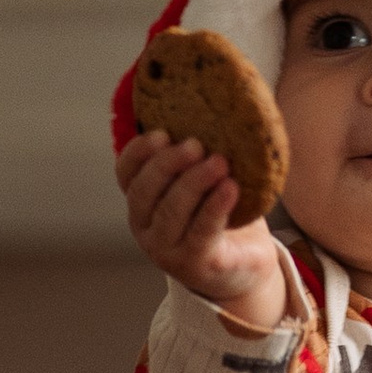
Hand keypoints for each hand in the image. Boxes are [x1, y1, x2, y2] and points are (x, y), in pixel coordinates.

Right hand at [116, 131, 286, 327]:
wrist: (245, 268)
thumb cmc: (222, 217)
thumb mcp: (204, 184)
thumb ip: (198, 155)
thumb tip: (217, 104)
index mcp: (143, 202)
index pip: (126, 174)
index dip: (138, 152)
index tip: (161, 133)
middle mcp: (145, 227)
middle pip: (144, 191)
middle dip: (167, 164)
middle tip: (196, 144)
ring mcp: (166, 249)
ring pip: (170, 212)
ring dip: (194, 183)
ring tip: (219, 162)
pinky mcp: (195, 264)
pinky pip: (200, 232)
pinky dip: (215, 207)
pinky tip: (231, 188)